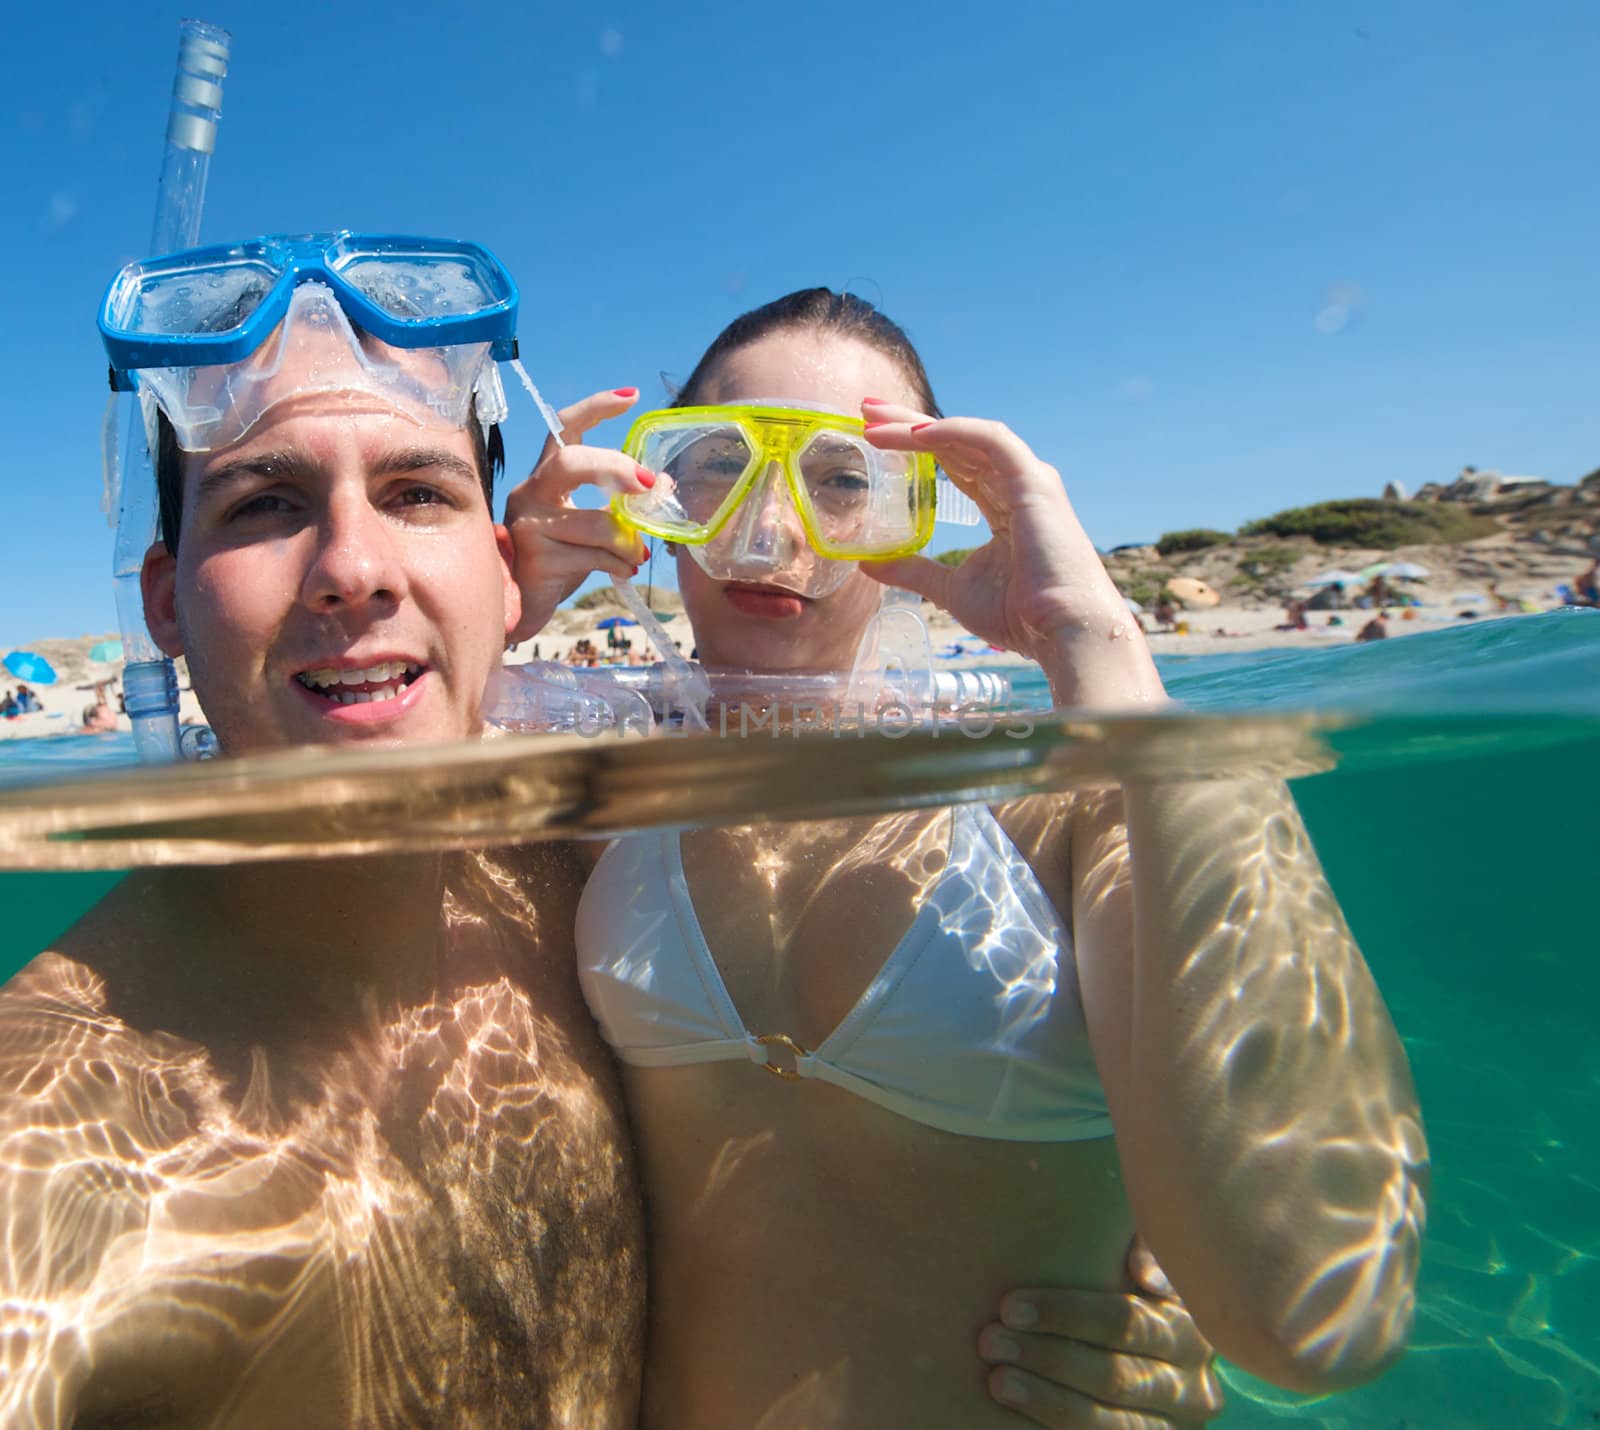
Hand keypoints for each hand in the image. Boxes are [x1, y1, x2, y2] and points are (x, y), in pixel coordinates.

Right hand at [502, 388, 653, 641]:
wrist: (521, 607)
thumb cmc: (559, 560)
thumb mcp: (586, 525)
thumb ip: (614, 505)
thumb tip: (663, 487)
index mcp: (546, 477)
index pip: (564, 428)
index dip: (596, 407)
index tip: (632, 397)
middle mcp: (530, 493)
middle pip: (571, 461)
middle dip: (617, 468)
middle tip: (650, 484)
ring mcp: (529, 525)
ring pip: (595, 522)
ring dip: (628, 541)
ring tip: (637, 554)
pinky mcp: (536, 559)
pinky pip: (594, 557)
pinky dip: (618, 564)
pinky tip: (623, 571)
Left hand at [857, 400, 1161, 706]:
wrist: (1061, 631)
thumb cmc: (1017, 614)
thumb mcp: (950, 589)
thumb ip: (913, 570)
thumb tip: (870, 563)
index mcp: (1002, 504)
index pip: (952, 462)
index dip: (914, 445)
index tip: (874, 434)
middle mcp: (1016, 484)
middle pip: (955, 442)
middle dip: (909, 423)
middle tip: (866, 410)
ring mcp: (1028, 480)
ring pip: (967, 437)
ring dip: (920, 426)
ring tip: (876, 421)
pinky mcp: (1035, 483)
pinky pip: (991, 441)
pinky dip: (954, 432)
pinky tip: (916, 433)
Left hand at [978, 1237, 1224, 1426]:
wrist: (1145, 1359)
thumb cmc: (1127, 1288)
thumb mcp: (1147, 1267)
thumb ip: (1145, 1248)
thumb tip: (1141, 1272)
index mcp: (1192, 1330)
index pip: (1127, 1322)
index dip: (1067, 1314)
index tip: (1008, 1306)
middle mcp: (1192, 1387)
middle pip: (1114, 1375)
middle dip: (1047, 1357)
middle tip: (989, 1340)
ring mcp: (1172, 1428)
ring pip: (1109, 1423)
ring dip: (1047, 1400)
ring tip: (997, 1380)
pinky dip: (1055, 1426)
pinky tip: (1016, 1414)